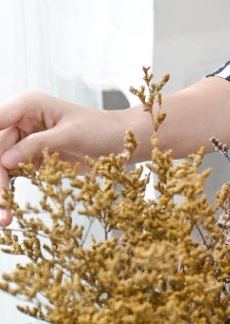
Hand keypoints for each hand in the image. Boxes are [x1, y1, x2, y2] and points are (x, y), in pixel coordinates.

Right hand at [0, 91, 127, 226]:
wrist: (122, 143)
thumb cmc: (102, 129)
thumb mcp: (71, 133)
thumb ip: (38, 143)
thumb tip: (6, 159)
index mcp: (30, 106)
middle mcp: (22, 122)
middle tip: (1, 200)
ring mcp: (24, 142)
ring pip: (0, 167)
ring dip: (1, 191)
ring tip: (3, 217)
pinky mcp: (30, 161)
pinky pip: (11, 178)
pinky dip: (7, 196)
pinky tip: (6, 213)